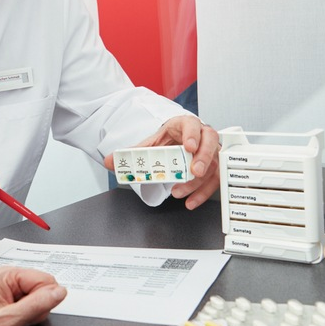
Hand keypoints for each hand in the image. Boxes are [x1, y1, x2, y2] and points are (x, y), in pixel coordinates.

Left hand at [0, 266, 66, 325]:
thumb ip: (35, 305)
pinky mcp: (15, 307)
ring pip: (42, 300)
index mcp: (6, 276)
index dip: (44, 299)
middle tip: (21, 319)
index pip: (45, 279)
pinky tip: (18, 325)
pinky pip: (36, 309)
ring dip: (35, 314)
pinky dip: (32, 319)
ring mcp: (12, 294)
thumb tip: (58, 292)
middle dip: (40, 307)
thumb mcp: (7, 321)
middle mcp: (9, 282)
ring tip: (16, 322)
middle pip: (45, 289)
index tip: (31, 312)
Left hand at [104, 115, 221, 209]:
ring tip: (181, 191)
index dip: (193, 135)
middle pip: (210, 142)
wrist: (175, 142)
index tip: (188, 146)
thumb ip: (131, 152)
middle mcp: (202, 135)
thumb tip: (110, 161)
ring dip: (200, 181)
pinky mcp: (213, 166)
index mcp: (185, 124)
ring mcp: (210, 151)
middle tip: (194, 171)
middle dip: (203, 158)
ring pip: (214, 163)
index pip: (192, 124)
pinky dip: (203, 192)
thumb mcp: (150, 144)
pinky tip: (191, 201)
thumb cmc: (168, 140)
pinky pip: (215, 179)